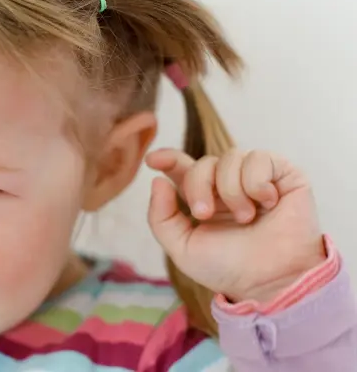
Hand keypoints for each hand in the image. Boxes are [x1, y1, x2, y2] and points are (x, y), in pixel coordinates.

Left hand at [145, 148, 325, 303]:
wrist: (271, 280)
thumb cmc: (230, 268)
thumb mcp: (183, 248)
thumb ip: (161, 217)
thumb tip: (157, 180)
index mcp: (204, 198)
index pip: (183, 168)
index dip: (167, 158)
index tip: (152, 161)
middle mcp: (228, 184)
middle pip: (203, 163)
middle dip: (197, 186)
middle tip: (204, 214)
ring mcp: (256, 178)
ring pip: (231, 157)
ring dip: (231, 190)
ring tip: (246, 218)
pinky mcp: (284, 174)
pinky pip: (260, 159)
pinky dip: (257, 183)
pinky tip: (268, 203)